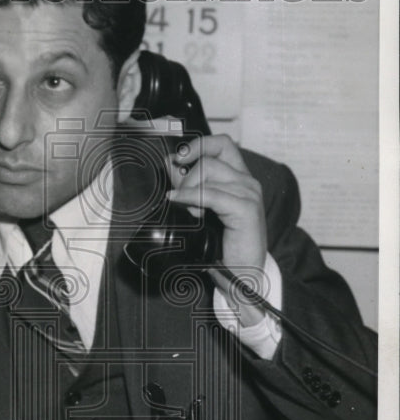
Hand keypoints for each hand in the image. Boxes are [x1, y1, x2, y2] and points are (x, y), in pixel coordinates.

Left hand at [167, 134, 267, 319]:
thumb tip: (171, 162)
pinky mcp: (246, 209)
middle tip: (179, 196)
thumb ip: (189, 186)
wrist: (241, 275)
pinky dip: (191, 197)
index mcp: (240, 178)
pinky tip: (180, 203)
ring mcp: (249, 194)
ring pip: (210, 172)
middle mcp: (247, 182)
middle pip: (211, 157)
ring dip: (189, 190)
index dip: (198, 145)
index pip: (222, 144)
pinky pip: (212, 194)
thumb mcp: (201, 210)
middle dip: (187, 174)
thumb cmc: (223, 245)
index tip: (178, 158)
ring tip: (188, 212)